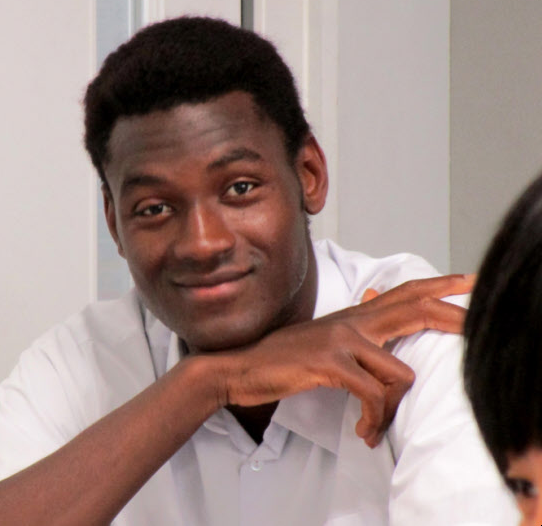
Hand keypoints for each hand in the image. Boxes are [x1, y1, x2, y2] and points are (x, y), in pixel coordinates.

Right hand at [220, 274, 473, 446]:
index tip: (468, 282)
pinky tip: (362, 432)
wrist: (238, 368)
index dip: (438, 286)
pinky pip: (372, 394)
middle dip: (452, 318)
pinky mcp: (329, 364)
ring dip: (391, 410)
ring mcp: (341, 340)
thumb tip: (370, 302)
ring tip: (373, 426)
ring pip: (399, 374)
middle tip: (475, 327)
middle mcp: (351, 322)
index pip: (402, 293)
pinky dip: (373, 419)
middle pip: (415, 310)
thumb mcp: (318, 337)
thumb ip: (349, 326)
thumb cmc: (278, 360)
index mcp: (351, 317)